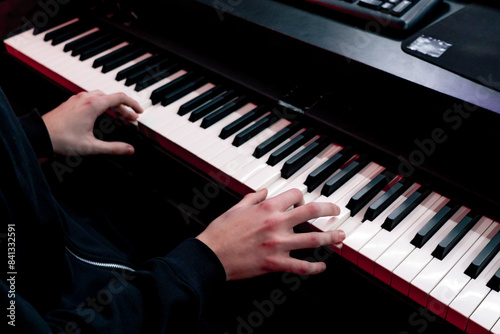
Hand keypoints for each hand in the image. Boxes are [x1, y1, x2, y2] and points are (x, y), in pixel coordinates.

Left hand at [42, 90, 142, 155]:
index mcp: (93, 105)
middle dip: (124, 108)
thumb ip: (113, 148)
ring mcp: (78, 99)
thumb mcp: (91, 146)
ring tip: (119, 115)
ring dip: (113, 105)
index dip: (133, 104)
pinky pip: (92, 98)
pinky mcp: (72, 102)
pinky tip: (102, 113)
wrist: (39, 135)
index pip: (120, 98)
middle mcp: (86, 98)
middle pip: (112, 97)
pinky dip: (102, 104)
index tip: (139, 111)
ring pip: (102, 96)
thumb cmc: (62, 139)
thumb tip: (130, 149)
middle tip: (132, 118)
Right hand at [196, 188, 344, 280]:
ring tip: (341, 237)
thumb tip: (265, 190)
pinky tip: (322, 267)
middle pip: (312, 213)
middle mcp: (276, 224)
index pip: (296, 195)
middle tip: (337, 211)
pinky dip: (314, 267)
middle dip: (329, 210)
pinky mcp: (275, 263)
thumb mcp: (237, 207)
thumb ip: (253, 197)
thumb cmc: (221, 231)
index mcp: (267, 208)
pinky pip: (301, 266)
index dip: (302, 196)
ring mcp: (278, 244)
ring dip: (331, 237)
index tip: (304, 202)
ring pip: (313, 239)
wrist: (211, 254)